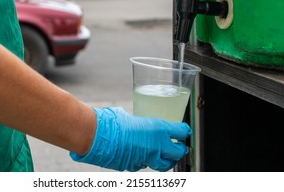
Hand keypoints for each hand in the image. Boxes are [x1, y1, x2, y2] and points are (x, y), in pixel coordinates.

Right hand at [70, 107, 191, 171]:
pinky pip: (144, 165)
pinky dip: (144, 161)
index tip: (185, 131)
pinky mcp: (134, 166)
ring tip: (162, 155)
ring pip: (161, 164)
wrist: (98, 136)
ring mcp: (146, 159)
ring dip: (164, 159)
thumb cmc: (112, 122)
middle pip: (177, 153)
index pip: (180, 132)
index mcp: (157, 130)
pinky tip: (139, 155)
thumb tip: (139, 124)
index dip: (184, 132)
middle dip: (180, 151)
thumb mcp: (131, 117)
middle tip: (179, 148)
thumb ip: (140, 123)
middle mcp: (156, 146)